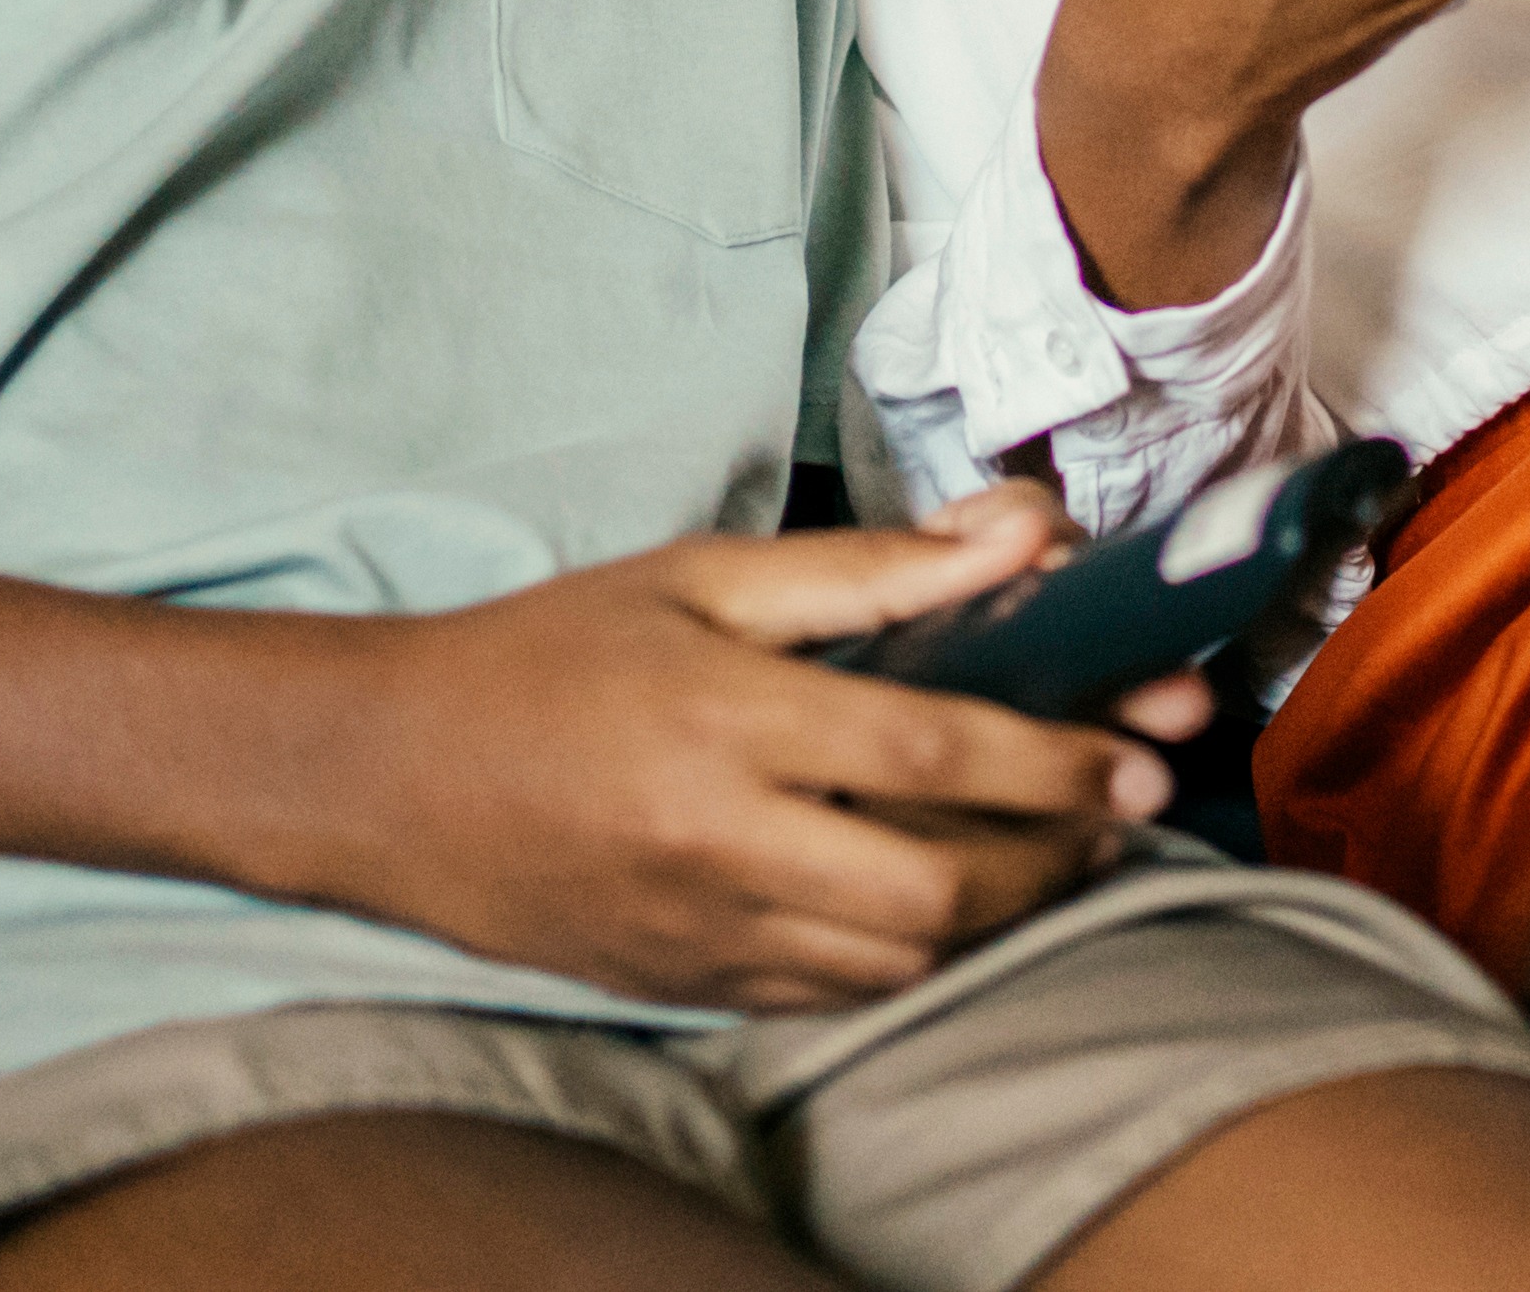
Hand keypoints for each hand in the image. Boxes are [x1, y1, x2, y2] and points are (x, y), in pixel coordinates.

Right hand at [303, 481, 1185, 1013]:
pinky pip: (838, 996)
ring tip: (1055, 848)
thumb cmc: (549, 655)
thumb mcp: (702, 575)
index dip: (1059, 755)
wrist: (385, 777)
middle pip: (938, 884)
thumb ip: (872, 569)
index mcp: (729, 720)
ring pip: (901, 957)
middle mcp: (721, 842)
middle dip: (1053, 853)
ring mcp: (703, 931)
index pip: (935, 749)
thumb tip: (1020, 532)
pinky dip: (915, 958)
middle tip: (1118, 807)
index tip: (1144, 747)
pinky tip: (948, 901)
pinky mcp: (688, 986)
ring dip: (1001, 912)